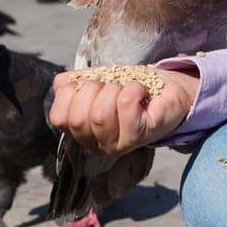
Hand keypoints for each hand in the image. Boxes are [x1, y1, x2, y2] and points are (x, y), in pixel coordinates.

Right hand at [48, 65, 200, 156]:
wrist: (167, 88)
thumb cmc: (129, 87)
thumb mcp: (98, 81)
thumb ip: (76, 83)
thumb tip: (61, 83)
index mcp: (82, 133)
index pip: (59, 119)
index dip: (70, 93)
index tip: (90, 84)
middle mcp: (97, 145)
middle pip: (79, 118)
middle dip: (93, 89)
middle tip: (110, 85)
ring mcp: (120, 145)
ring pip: (101, 114)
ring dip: (114, 89)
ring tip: (125, 88)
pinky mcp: (142, 136)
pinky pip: (126, 104)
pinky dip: (133, 88)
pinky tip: (141, 91)